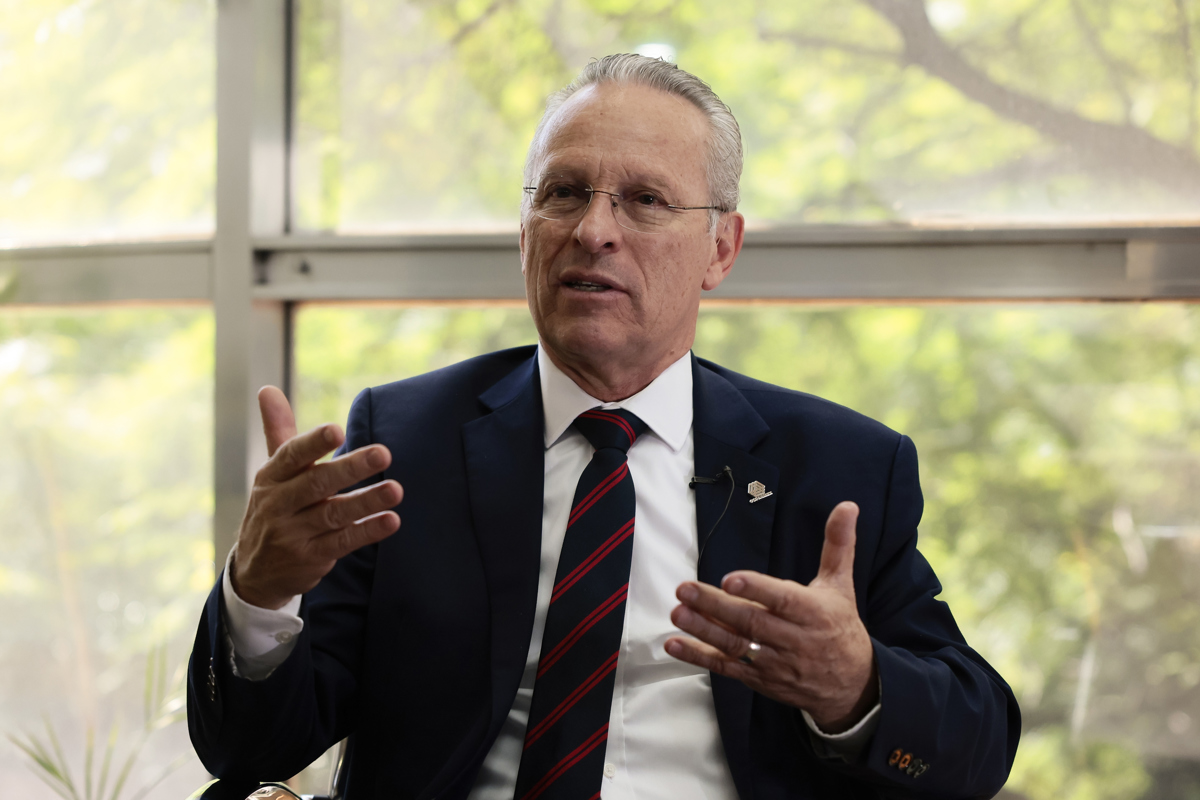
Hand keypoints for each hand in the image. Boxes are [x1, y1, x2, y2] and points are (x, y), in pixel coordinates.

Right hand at [230, 386, 402, 609]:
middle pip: (317, 484)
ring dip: (367, 501)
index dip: (313, 443)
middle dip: (350, 468)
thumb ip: (277, 430)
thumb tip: (267, 388)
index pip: (291, 456)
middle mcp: (279, 504)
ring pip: (334, 514)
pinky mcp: (311, 558)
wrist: (254, 572)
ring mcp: (294, 533)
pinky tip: (391, 521)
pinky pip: (342, 542)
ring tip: (396, 489)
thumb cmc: (274, 508)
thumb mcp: (271, 472)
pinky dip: (367, 531)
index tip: (336, 430)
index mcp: (271, 476)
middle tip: (383, 453)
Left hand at [665, 501, 877, 732]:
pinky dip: (699, 657)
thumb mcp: (841, 585)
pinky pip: (727, 668)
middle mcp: (793, 639)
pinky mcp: (759, 679)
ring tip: (678, 612)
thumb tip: (847, 506)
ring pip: (736, 646)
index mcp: (813, 613)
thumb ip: (838, 544)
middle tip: (685, 589)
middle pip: (751, 622)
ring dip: (703, 630)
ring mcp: (774, 662)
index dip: (756, 589)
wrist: (851, 685)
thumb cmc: (840, 626)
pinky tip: (675, 644)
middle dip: (715, 606)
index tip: (729, 579)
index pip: (783, 600)